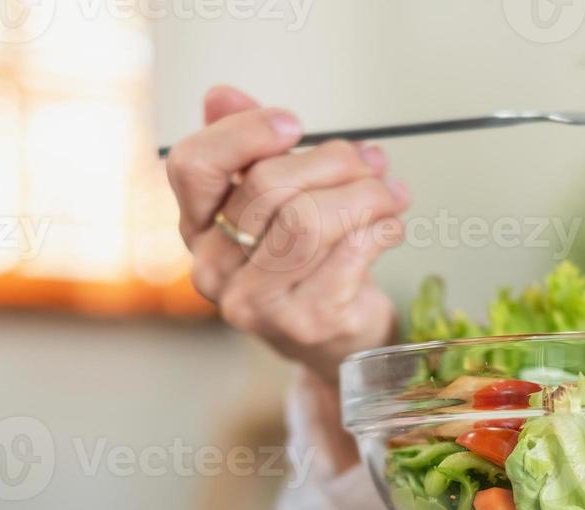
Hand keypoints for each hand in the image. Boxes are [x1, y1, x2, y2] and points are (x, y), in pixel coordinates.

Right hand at [165, 86, 410, 385]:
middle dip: (331, 161)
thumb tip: (221, 95)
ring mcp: (255, 303)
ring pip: (308, 220)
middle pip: (266, 186)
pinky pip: (348, 254)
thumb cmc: (307, 263)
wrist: (337, 340)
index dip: (245, 132)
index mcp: (196, 227)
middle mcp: (213, 269)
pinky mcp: (304, 322)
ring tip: (389, 192)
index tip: (294, 124)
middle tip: (370, 162)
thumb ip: (248, 147)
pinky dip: (380, 229)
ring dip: (364, 194)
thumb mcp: (275, 201)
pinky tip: (391, 225)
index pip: (193, 165)